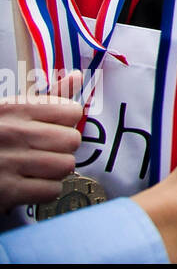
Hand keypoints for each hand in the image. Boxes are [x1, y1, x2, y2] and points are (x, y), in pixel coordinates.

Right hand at [0, 72, 83, 212]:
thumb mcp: (10, 110)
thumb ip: (47, 96)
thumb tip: (77, 77)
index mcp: (15, 108)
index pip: (72, 111)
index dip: (67, 122)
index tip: (53, 128)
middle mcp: (13, 133)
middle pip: (72, 140)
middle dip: (62, 148)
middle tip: (45, 151)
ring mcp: (9, 162)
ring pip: (65, 166)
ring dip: (55, 170)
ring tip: (37, 168)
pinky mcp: (7, 191)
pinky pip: (51, 190)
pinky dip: (45, 190)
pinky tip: (30, 184)